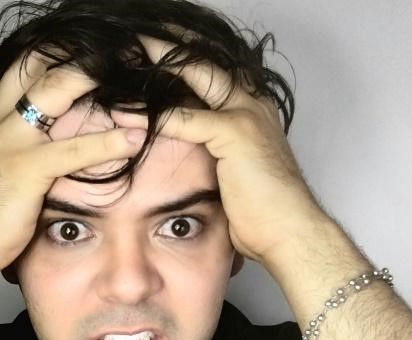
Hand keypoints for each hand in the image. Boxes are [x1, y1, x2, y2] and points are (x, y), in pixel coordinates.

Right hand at [0, 53, 145, 280]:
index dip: (60, 54)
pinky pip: (73, 149)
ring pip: (56, 91)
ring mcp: (10, 142)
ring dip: (98, 79)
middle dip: (83, 56)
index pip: (24, 66)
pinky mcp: (25, 170)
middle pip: (39, 64)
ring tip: (137, 82)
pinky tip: (133, 140)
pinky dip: (108, 142)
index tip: (95, 56)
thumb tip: (50, 146)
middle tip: (123, 56)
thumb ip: (17, 149)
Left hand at [117, 36, 327, 265]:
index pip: (213, 69)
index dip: (181, 55)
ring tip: (123, 58)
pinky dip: (154, 117)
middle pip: (204, 60)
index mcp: (252, 108)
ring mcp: (246, 114)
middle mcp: (252, 102)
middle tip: (133, 36)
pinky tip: (125, 115)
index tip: (151, 47)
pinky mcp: (236, 133)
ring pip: (195, 76)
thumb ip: (213, 153)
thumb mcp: (234, 173)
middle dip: (167, 44)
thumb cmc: (262, 212)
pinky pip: (186, 118)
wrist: (289, 231)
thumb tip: (184, 155)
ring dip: (157, 64)